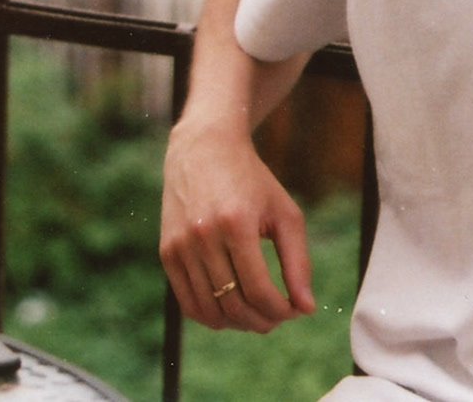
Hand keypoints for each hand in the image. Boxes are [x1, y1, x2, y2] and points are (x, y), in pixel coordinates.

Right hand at [159, 115, 316, 331]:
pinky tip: (229, 311)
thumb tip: (305, 308)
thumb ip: (298, 263)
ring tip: (255, 315)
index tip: (293, 310)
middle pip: (235, 305)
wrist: (204, 148)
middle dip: (262, 321)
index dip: (281, 311)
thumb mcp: (284, 213)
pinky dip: (210, 316)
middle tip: (277, 317)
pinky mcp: (166, 251)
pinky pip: (187, 302)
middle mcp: (203, 235)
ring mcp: (180, 245)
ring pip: (210, 310)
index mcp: (237, 224)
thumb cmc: (252, 181)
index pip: (260, 291)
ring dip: (238, 323)